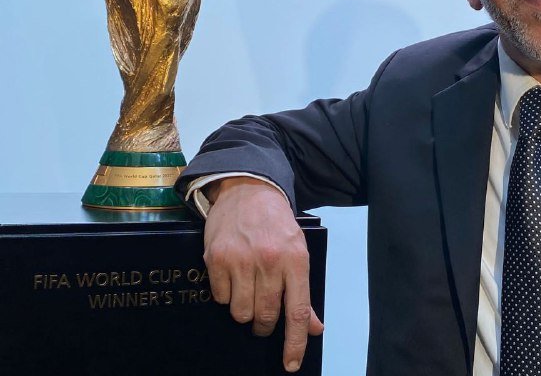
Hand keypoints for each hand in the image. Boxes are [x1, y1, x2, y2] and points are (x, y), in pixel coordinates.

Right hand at [203, 177, 323, 372]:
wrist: (248, 191)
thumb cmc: (276, 224)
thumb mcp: (298, 252)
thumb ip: (303, 292)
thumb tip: (314, 328)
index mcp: (296, 261)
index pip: (297, 312)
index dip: (294, 343)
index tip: (290, 364)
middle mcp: (270, 261)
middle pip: (266, 316)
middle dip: (264, 324)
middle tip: (264, 315)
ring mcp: (241, 260)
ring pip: (241, 312)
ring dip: (244, 308)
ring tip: (248, 287)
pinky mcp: (217, 258)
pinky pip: (221, 297)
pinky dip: (226, 293)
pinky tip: (233, 274)